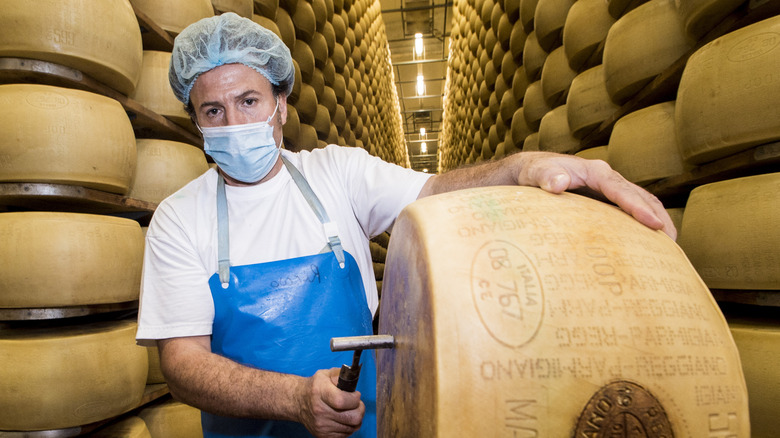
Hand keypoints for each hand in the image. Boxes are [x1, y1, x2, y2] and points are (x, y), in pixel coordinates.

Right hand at [298, 368, 364, 437]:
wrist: (298, 401)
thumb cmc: (315, 387)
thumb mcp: (325, 374)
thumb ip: (340, 375)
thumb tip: (352, 381)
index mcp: (320, 392)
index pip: (342, 401)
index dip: (354, 399)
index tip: (355, 395)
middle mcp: (320, 411)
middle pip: (352, 418)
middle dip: (360, 410)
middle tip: (356, 404)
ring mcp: (321, 425)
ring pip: (352, 427)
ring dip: (355, 418)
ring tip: (350, 410)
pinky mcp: (322, 435)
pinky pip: (346, 435)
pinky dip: (348, 427)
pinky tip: (344, 418)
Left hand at [516, 152, 676, 239]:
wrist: (531, 172)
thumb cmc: (533, 173)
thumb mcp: (535, 173)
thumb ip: (546, 176)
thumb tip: (558, 183)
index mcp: (595, 172)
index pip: (621, 189)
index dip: (638, 207)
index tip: (654, 225)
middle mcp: (607, 179)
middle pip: (640, 197)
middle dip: (658, 218)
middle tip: (672, 245)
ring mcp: (609, 191)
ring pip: (641, 204)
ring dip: (657, 223)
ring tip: (669, 250)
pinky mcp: (606, 202)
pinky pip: (630, 212)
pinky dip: (643, 226)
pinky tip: (649, 247)